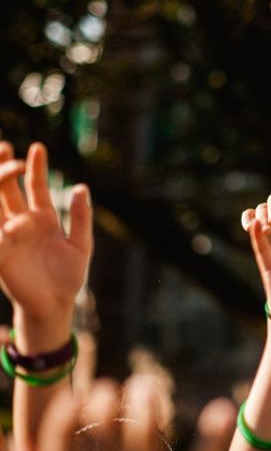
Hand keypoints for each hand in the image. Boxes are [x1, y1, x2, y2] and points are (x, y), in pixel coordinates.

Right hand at [0, 142, 92, 340]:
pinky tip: (2, 220)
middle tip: (4, 145)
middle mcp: (22, 224)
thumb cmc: (68, 276)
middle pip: (10, 191)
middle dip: (5, 168)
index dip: (36, 167)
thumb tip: (82, 187)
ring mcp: (8, 238)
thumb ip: (81, 217)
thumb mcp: (81, 244)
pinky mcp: (1, 255)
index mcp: (42, 219)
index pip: (36, 187)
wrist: (56, 305)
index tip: (38, 147)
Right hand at [26, 378, 233, 450]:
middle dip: (107, 398)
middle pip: (106, 422)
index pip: (63, 428)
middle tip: (111, 389)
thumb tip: (6, 438)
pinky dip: (213, 434)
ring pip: (147, 429)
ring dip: (146, 400)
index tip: (79, 398)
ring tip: (144, 389)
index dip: (72, 407)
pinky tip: (222, 409)